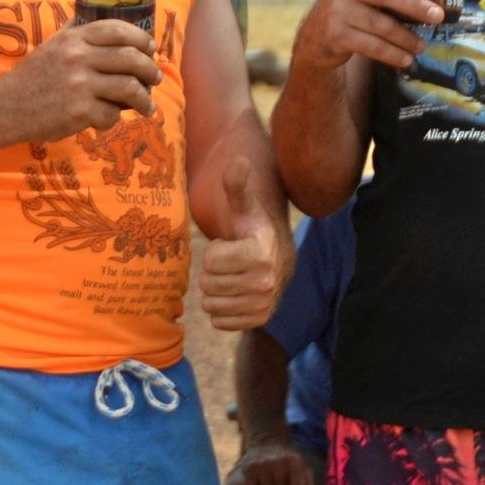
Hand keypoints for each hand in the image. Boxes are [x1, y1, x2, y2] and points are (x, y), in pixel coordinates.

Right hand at [2, 19, 160, 140]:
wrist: (4, 107)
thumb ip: (73, 30)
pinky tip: (107, 120)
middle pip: (131, 59)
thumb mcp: (51, 45)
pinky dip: (113, 119)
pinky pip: (111, 114)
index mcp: (73, 39)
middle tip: (155, 79)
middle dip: (150, 71)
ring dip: (144, 100)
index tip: (150, 48)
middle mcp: (77, 58)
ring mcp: (78, 84)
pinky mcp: (78, 111)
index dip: (141, 38)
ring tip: (147, 106)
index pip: (117, 30)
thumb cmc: (30, 78)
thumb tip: (92, 14)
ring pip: (129, 88)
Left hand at [199, 158, 290, 331]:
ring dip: (216, 292)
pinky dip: (222, 311)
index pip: (210, 262)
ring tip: (233, 278)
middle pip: (208, 285)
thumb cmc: (252, 230)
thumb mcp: (244, 207)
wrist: (277, 260)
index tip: (231, 245)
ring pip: (210, 306)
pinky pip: (219, 322)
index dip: (214, 253)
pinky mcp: (260, 320)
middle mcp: (266, 282)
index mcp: (260, 253)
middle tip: (230, 264)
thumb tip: (238, 162)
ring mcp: (264, 304)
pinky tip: (235, 295)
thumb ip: (237, 186)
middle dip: (213, 274)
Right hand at [290, 0, 444, 74]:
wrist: (316, 35)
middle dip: (414, 5)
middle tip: (438, 16)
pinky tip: (406, 60)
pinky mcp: (335, 34)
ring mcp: (337, 10)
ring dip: (405, 37)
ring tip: (422, 46)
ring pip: (379, 24)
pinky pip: (370, 45)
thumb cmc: (354, 7)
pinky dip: (391, 54)